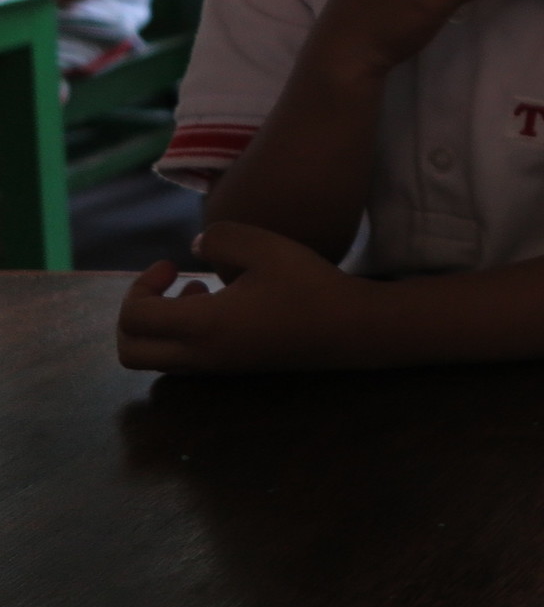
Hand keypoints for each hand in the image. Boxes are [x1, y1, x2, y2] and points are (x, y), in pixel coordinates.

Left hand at [117, 223, 376, 372]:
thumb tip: (194, 250)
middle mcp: (200, 354)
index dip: (140, 286)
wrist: (349, 328)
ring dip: (158, 326)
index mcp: (202, 325)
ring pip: (154, 359)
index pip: (135, 318)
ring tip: (195, 291)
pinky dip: (180, 335)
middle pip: (131, 352)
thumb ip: (219, 239)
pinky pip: (180, 360)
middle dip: (134, 315)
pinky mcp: (232, 367)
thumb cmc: (308, 285)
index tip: (171, 264)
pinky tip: (219, 305)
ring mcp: (215, 366)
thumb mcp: (265, 246)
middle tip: (165, 285)